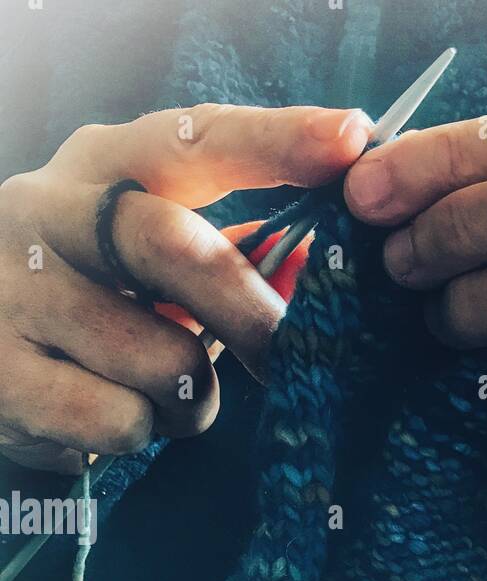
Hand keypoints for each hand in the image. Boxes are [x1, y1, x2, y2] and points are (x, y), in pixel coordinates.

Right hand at [0, 104, 371, 473]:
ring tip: (160, 396)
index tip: (350, 140)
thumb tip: (317, 268)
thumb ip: (228, 257)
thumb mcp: (147, 262)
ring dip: (193, 400)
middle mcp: (46, 210)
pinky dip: (139, 433)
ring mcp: (15, 292)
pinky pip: (121, 420)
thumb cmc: (91, 305)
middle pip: (176, 250)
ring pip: (164, 363)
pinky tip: (107, 416)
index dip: (275, 141)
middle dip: (250, 314)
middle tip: (293, 355)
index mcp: (100, 166)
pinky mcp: (0, 374)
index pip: (193, 139)